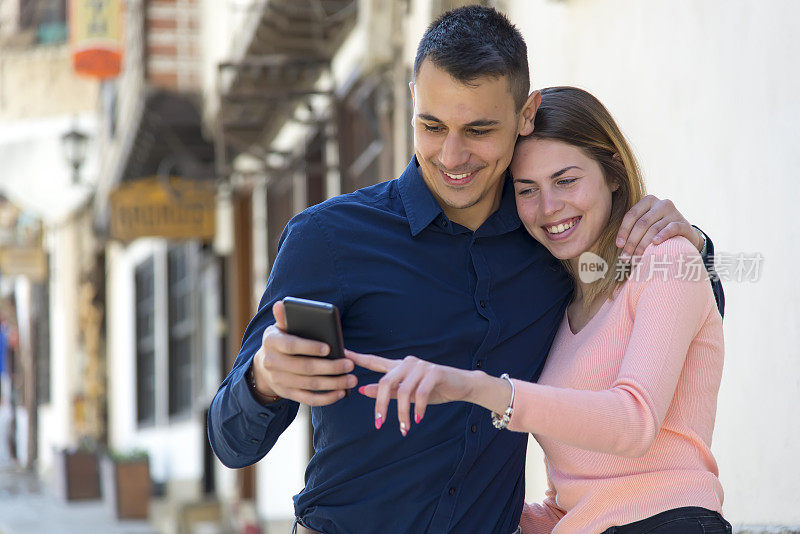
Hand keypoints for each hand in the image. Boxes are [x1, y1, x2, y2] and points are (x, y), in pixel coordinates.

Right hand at [251, 300, 356, 405]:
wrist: (265, 364)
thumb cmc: (282, 340)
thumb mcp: (280, 327)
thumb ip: (285, 317)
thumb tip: (282, 304)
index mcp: (271, 341)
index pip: (291, 345)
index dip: (310, 347)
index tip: (329, 348)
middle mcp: (272, 363)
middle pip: (305, 367)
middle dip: (330, 367)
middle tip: (350, 365)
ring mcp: (279, 381)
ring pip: (309, 384)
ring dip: (333, 383)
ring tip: (352, 379)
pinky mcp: (287, 394)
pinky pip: (308, 399)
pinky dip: (326, 398)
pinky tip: (341, 393)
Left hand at [346, 350, 473, 435]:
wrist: (462, 385)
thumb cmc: (433, 389)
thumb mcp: (407, 393)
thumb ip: (387, 392)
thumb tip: (362, 390)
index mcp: (398, 367)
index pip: (374, 361)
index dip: (357, 358)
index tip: (342, 352)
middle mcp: (407, 363)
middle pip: (385, 382)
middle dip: (381, 406)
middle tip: (379, 424)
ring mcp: (421, 367)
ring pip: (403, 391)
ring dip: (402, 413)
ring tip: (404, 429)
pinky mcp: (434, 373)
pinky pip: (421, 393)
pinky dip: (418, 409)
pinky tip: (418, 419)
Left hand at [616, 195, 702, 259]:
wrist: (685, 235)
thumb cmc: (659, 231)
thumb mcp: (646, 225)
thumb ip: (634, 229)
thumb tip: (618, 245)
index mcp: (648, 201)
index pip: (632, 215)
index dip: (623, 230)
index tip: (618, 245)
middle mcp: (661, 204)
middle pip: (642, 223)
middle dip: (631, 242)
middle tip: (625, 257)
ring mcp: (674, 212)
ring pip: (654, 228)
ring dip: (643, 245)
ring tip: (636, 258)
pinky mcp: (684, 223)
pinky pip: (671, 228)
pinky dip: (662, 236)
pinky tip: (655, 244)